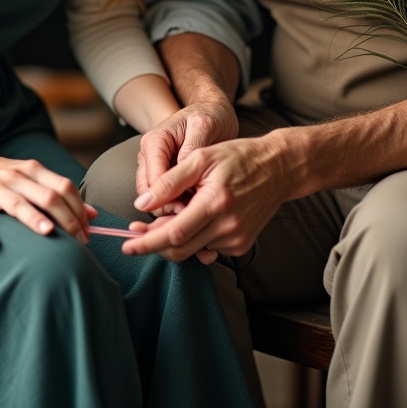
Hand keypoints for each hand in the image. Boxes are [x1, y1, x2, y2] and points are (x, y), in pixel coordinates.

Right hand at [0, 129, 96, 249]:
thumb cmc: (5, 175)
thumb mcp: (33, 177)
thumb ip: (61, 193)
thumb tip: (93, 214)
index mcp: (34, 171)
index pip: (64, 187)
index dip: (79, 209)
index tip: (87, 231)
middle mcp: (17, 177)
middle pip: (47, 196)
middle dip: (67, 219)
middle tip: (78, 242)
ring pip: (17, 203)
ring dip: (33, 218)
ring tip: (48, 232)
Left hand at [123, 132, 289, 263]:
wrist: (279, 168)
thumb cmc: (238, 156)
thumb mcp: (201, 158)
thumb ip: (170, 181)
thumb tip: (142, 203)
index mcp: (215, 203)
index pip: (173, 235)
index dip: (147, 243)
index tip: (127, 246)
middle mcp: (227, 227)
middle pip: (180, 250)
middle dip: (154, 245)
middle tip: (135, 234)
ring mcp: (236, 239)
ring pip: (193, 250)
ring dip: (174, 240)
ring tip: (166, 219)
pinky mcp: (241, 245)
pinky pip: (209, 247)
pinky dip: (195, 238)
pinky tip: (194, 219)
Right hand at [135, 100, 238, 205]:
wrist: (214, 111)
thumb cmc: (210, 115)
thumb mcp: (205, 125)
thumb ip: (193, 147)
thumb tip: (183, 171)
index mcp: (155, 141)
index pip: (153, 177)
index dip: (167, 197)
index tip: (188, 207)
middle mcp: (150, 155)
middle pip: (148, 192)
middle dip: (167, 207)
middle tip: (192, 214)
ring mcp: (156, 166)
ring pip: (154, 198)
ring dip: (172, 209)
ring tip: (195, 212)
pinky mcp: (166, 175)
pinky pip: (165, 197)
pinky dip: (177, 205)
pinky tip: (195, 208)